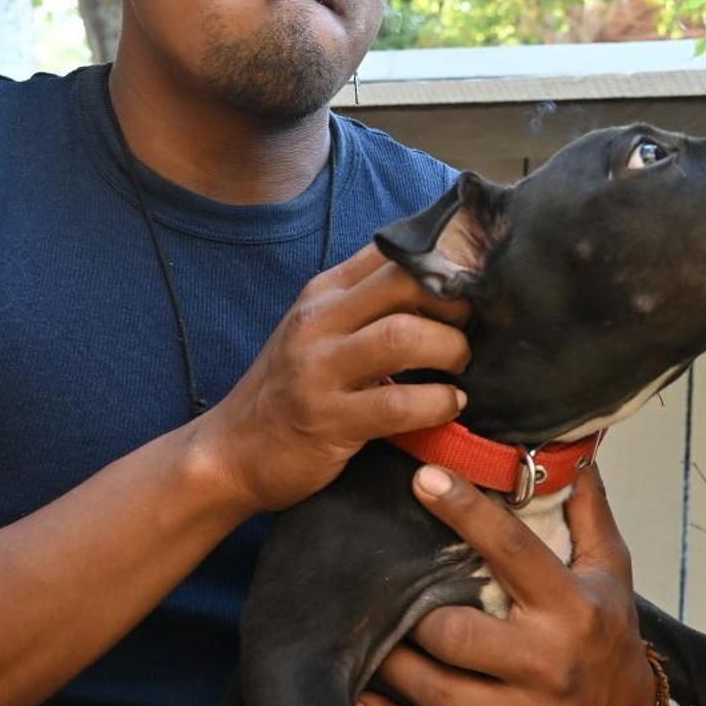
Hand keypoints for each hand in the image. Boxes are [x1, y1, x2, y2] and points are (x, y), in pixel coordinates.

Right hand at [201, 242, 469, 514]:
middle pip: (403, 283)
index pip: (389, 252)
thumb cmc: (290, 390)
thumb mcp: (318, 332)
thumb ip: (365, 304)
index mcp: (322, 293)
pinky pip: (398, 404)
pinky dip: (437, 403)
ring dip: (450, 349)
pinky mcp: (329, 420)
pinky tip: (449, 405)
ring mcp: (320, 370)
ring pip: (403, 337)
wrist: (230, 453)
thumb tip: (439, 282)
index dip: (443, 261)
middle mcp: (319, 322)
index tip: (475, 282)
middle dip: (454, 302)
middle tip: (475, 327)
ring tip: (461, 366)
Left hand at [353, 465, 657, 705]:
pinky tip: (363, 700)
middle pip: (456, 634)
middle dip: (415, 614)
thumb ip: (586, 513)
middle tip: (388, 594)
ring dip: (394, 665)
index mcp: (572, 608)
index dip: (464, 511)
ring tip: (371, 639)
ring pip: (437, 691)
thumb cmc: (609, 635)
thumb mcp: (610, 571)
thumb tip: (571, 452)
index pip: (511, 550)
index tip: (423, 478)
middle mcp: (549, 664)